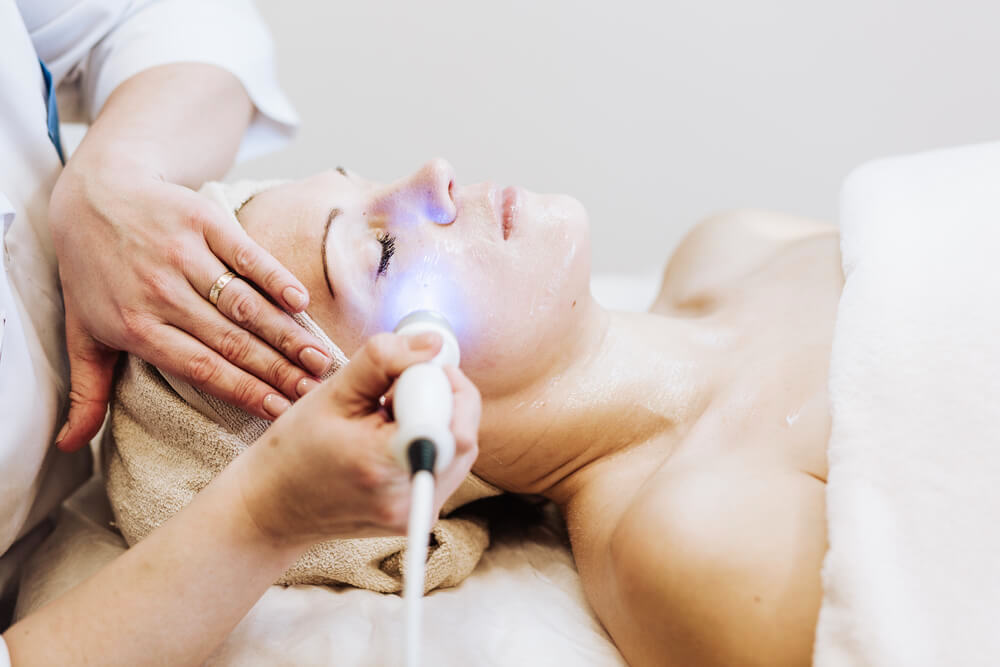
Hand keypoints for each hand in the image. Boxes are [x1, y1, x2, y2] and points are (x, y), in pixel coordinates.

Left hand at [50, 154, 331, 451]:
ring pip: (244, 303)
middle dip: (277, 370)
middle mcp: (160, 293)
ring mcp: (183, 255)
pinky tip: (301, 302)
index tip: (281, 411)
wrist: (93, 193)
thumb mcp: (82, 333)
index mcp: (135, 327)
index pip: (200, 368)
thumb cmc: (92, 271)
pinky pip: (246, 254)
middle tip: (314, 392)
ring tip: (318, 358)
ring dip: (285, 333)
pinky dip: (274, 277)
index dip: (244, 391)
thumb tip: (71, 446)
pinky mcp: (203, 222)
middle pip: (231, 340)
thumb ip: (88, 392)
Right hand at [237, 332, 480, 545]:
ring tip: (388, 419)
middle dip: (439, 399)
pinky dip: (431, 440)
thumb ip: (385, 359)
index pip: (451, 421)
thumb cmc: (294, 451)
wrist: (276, 507)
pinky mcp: (424, 513)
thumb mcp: (332, 393)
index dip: (434, 385)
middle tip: (393, 394)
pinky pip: (449, 463)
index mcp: (385, 466)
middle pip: (464, 432)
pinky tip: (393, 438)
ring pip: (461, 447)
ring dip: (436, 419)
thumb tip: (433, 344)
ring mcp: (421, 511)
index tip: (399, 379)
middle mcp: (410, 498)